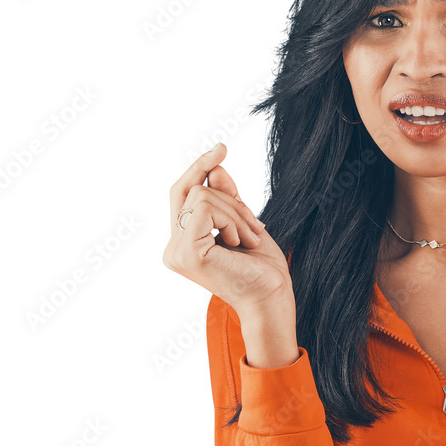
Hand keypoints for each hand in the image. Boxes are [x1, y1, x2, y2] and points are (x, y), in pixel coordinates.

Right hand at [162, 143, 292, 315]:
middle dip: (232, 200)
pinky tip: (241, 244)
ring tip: (251, 240)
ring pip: (202, 195)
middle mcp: (173, 249)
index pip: (182, 194)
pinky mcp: (187, 253)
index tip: (222, 148)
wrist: (272, 297)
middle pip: (194, 191)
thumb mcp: (244, 224)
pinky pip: (206, 208)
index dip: (199, 168)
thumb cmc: (262, 269)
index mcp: (183, 244)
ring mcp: (176, 252)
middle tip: (256, 229)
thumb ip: (227, 199)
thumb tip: (216, 168)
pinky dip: (232, 219)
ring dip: (237, 213)